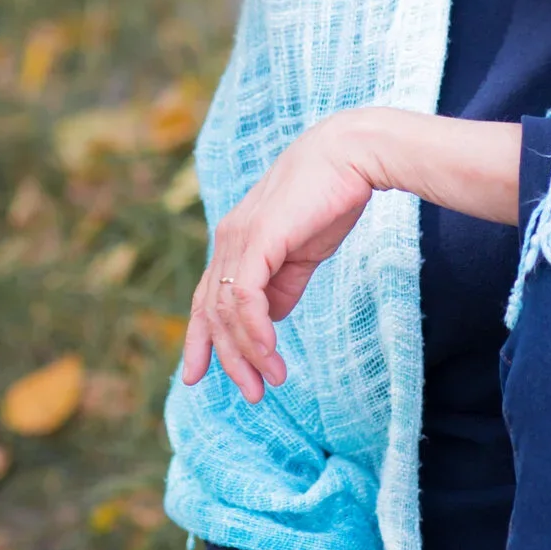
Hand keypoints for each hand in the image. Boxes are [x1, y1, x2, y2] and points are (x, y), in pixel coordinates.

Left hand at [179, 111, 379, 402]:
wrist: (352, 156)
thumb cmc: (331, 198)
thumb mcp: (303, 253)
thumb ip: (283, 285)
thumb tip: (269, 320)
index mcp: (235, 242)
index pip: (206, 298)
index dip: (200, 339)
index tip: (198, 375)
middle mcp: (227, 240)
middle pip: (210, 311)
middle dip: (227, 358)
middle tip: (251, 393)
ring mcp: (238, 238)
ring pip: (226, 310)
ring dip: (247, 352)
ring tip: (270, 381)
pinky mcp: (257, 239)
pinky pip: (245, 297)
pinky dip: (255, 330)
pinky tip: (270, 353)